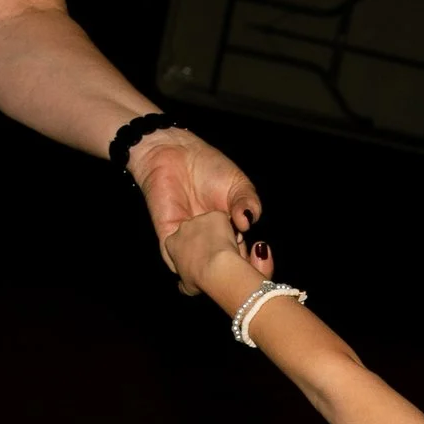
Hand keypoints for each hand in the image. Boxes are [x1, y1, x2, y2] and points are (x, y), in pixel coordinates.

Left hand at [129, 129, 260, 290]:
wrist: (175, 152)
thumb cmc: (210, 167)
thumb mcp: (239, 185)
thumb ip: (248, 203)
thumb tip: (247, 222)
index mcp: (229, 234)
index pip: (241, 258)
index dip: (249, 263)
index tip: (256, 260)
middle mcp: (209, 243)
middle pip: (220, 270)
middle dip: (231, 271)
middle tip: (239, 259)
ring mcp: (188, 243)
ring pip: (198, 270)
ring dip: (209, 269)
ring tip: (219, 257)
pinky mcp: (167, 239)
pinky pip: (174, 262)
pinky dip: (186, 265)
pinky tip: (199, 254)